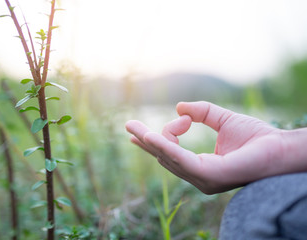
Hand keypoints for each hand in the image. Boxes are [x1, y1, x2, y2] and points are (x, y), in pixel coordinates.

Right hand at [126, 101, 304, 193]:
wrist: (281, 147)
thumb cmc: (257, 137)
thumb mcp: (223, 119)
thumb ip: (202, 112)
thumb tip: (179, 108)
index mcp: (201, 166)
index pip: (171, 154)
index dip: (154, 142)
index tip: (144, 129)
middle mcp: (199, 176)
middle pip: (164, 156)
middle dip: (146, 140)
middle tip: (128, 125)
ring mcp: (203, 178)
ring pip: (168, 157)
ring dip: (150, 141)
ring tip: (134, 128)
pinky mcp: (209, 175)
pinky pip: (180, 159)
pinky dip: (165, 146)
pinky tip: (151, 136)